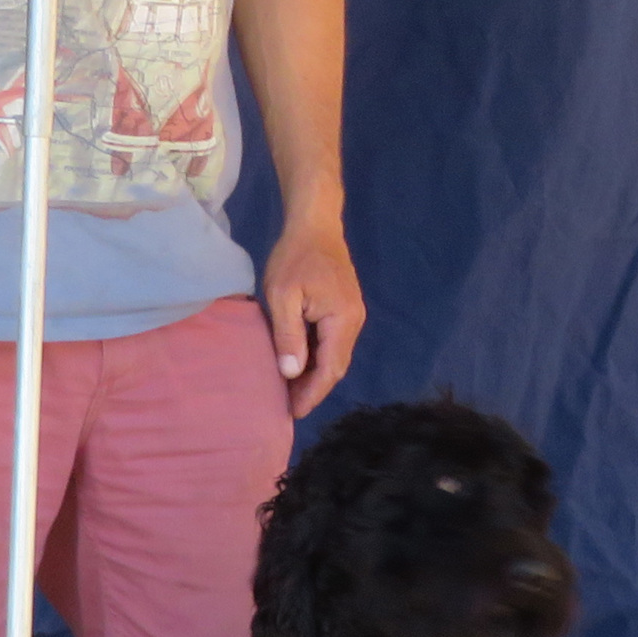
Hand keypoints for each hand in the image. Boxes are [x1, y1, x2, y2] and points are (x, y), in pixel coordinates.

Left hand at [260, 220, 363, 421]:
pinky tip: (298, 364)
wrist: (315, 223)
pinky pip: (332, 342)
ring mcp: (352, 314)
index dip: (312, 394)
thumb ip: (288, 335)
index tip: (293, 413)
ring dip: (315, 375)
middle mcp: (354, 321)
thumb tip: (291, 374)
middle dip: (313, 389)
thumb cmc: (294, 256)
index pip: (330, 369)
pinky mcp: (344, 308)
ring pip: (335, 356)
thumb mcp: (283, 295)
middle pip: (336, 366)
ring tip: (289, 391)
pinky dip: (317, 358)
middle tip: (287, 408)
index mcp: (342, 320)